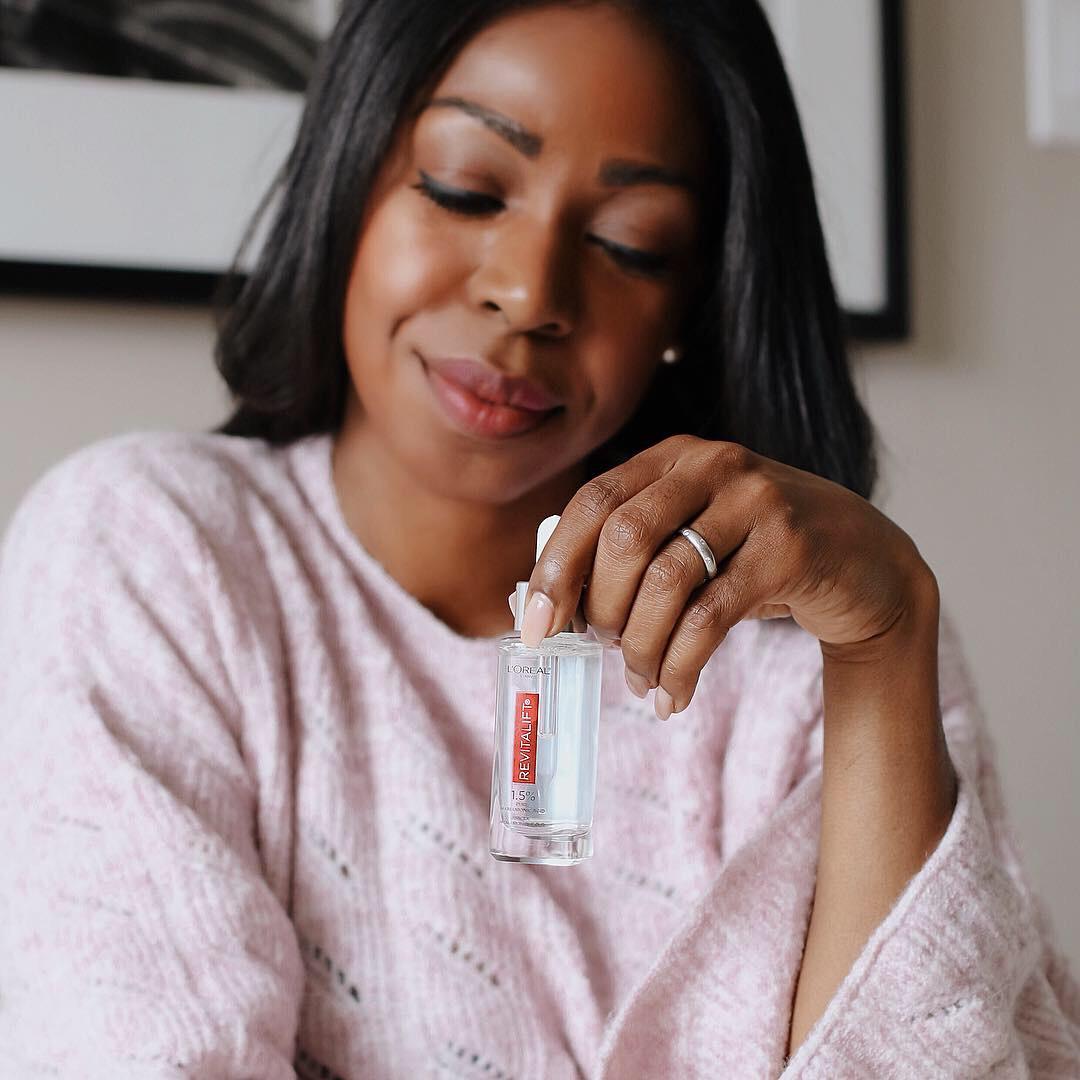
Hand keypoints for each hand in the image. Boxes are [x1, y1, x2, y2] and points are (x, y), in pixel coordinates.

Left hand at [518, 435, 933, 718]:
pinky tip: (674, 695)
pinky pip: (712, 617)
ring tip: (643, 682)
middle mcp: (713, 465)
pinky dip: (681, 666)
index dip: (554, 566)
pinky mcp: (790, 547)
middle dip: (603, 608)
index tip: (537, 626)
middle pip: (624, 537)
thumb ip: (632, 552)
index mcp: (674, 458)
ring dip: (642, 646)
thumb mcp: (693, 534)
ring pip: (667, 580)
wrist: (866, 562)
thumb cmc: (758, 554)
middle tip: (608, 649)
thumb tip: (551, 607)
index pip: (592, 500)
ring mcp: (757, 500)